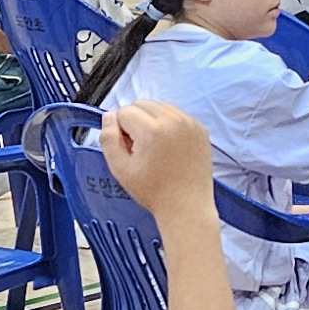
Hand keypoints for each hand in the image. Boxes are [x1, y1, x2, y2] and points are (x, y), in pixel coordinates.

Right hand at [105, 101, 215, 222]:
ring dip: (151, 120)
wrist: (187, 206)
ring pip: (159, 106)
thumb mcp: (120, 169)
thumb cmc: (156, 192)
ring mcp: (189, 123)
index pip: (124, 111)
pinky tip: (168, 146)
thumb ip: (108, 139)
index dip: (120, 129)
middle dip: (135, 121)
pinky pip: (176, 114)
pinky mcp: (200, 128)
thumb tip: (108, 117)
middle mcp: (173, 120)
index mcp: (153, 130)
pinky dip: (169, 124)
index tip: (128, 148)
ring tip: (154, 147)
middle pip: (141, 103)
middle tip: (139, 148)